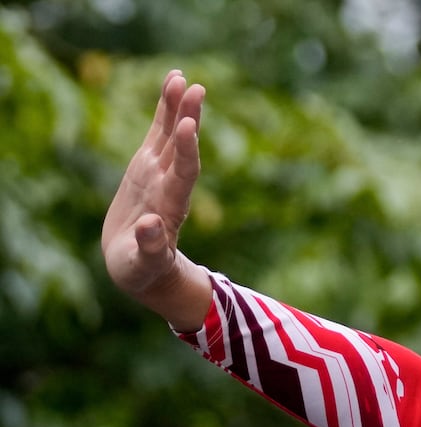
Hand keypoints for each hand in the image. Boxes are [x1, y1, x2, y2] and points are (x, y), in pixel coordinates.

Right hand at [102, 70, 210, 330]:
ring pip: (170, 135)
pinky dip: (164, 111)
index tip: (188, 127)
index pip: (183, 174)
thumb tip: (151, 226)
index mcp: (171, 207)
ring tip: (180, 77)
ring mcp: (160, 173)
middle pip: (182, 148)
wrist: (142, 268)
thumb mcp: (144, 265)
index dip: (186, 151)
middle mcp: (170, 185)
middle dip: (187, 119)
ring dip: (177, 107)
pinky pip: (157, 133)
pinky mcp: (147, 167)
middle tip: (195, 89)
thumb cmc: (143, 271)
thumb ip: (151, 248)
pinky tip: (172, 85)